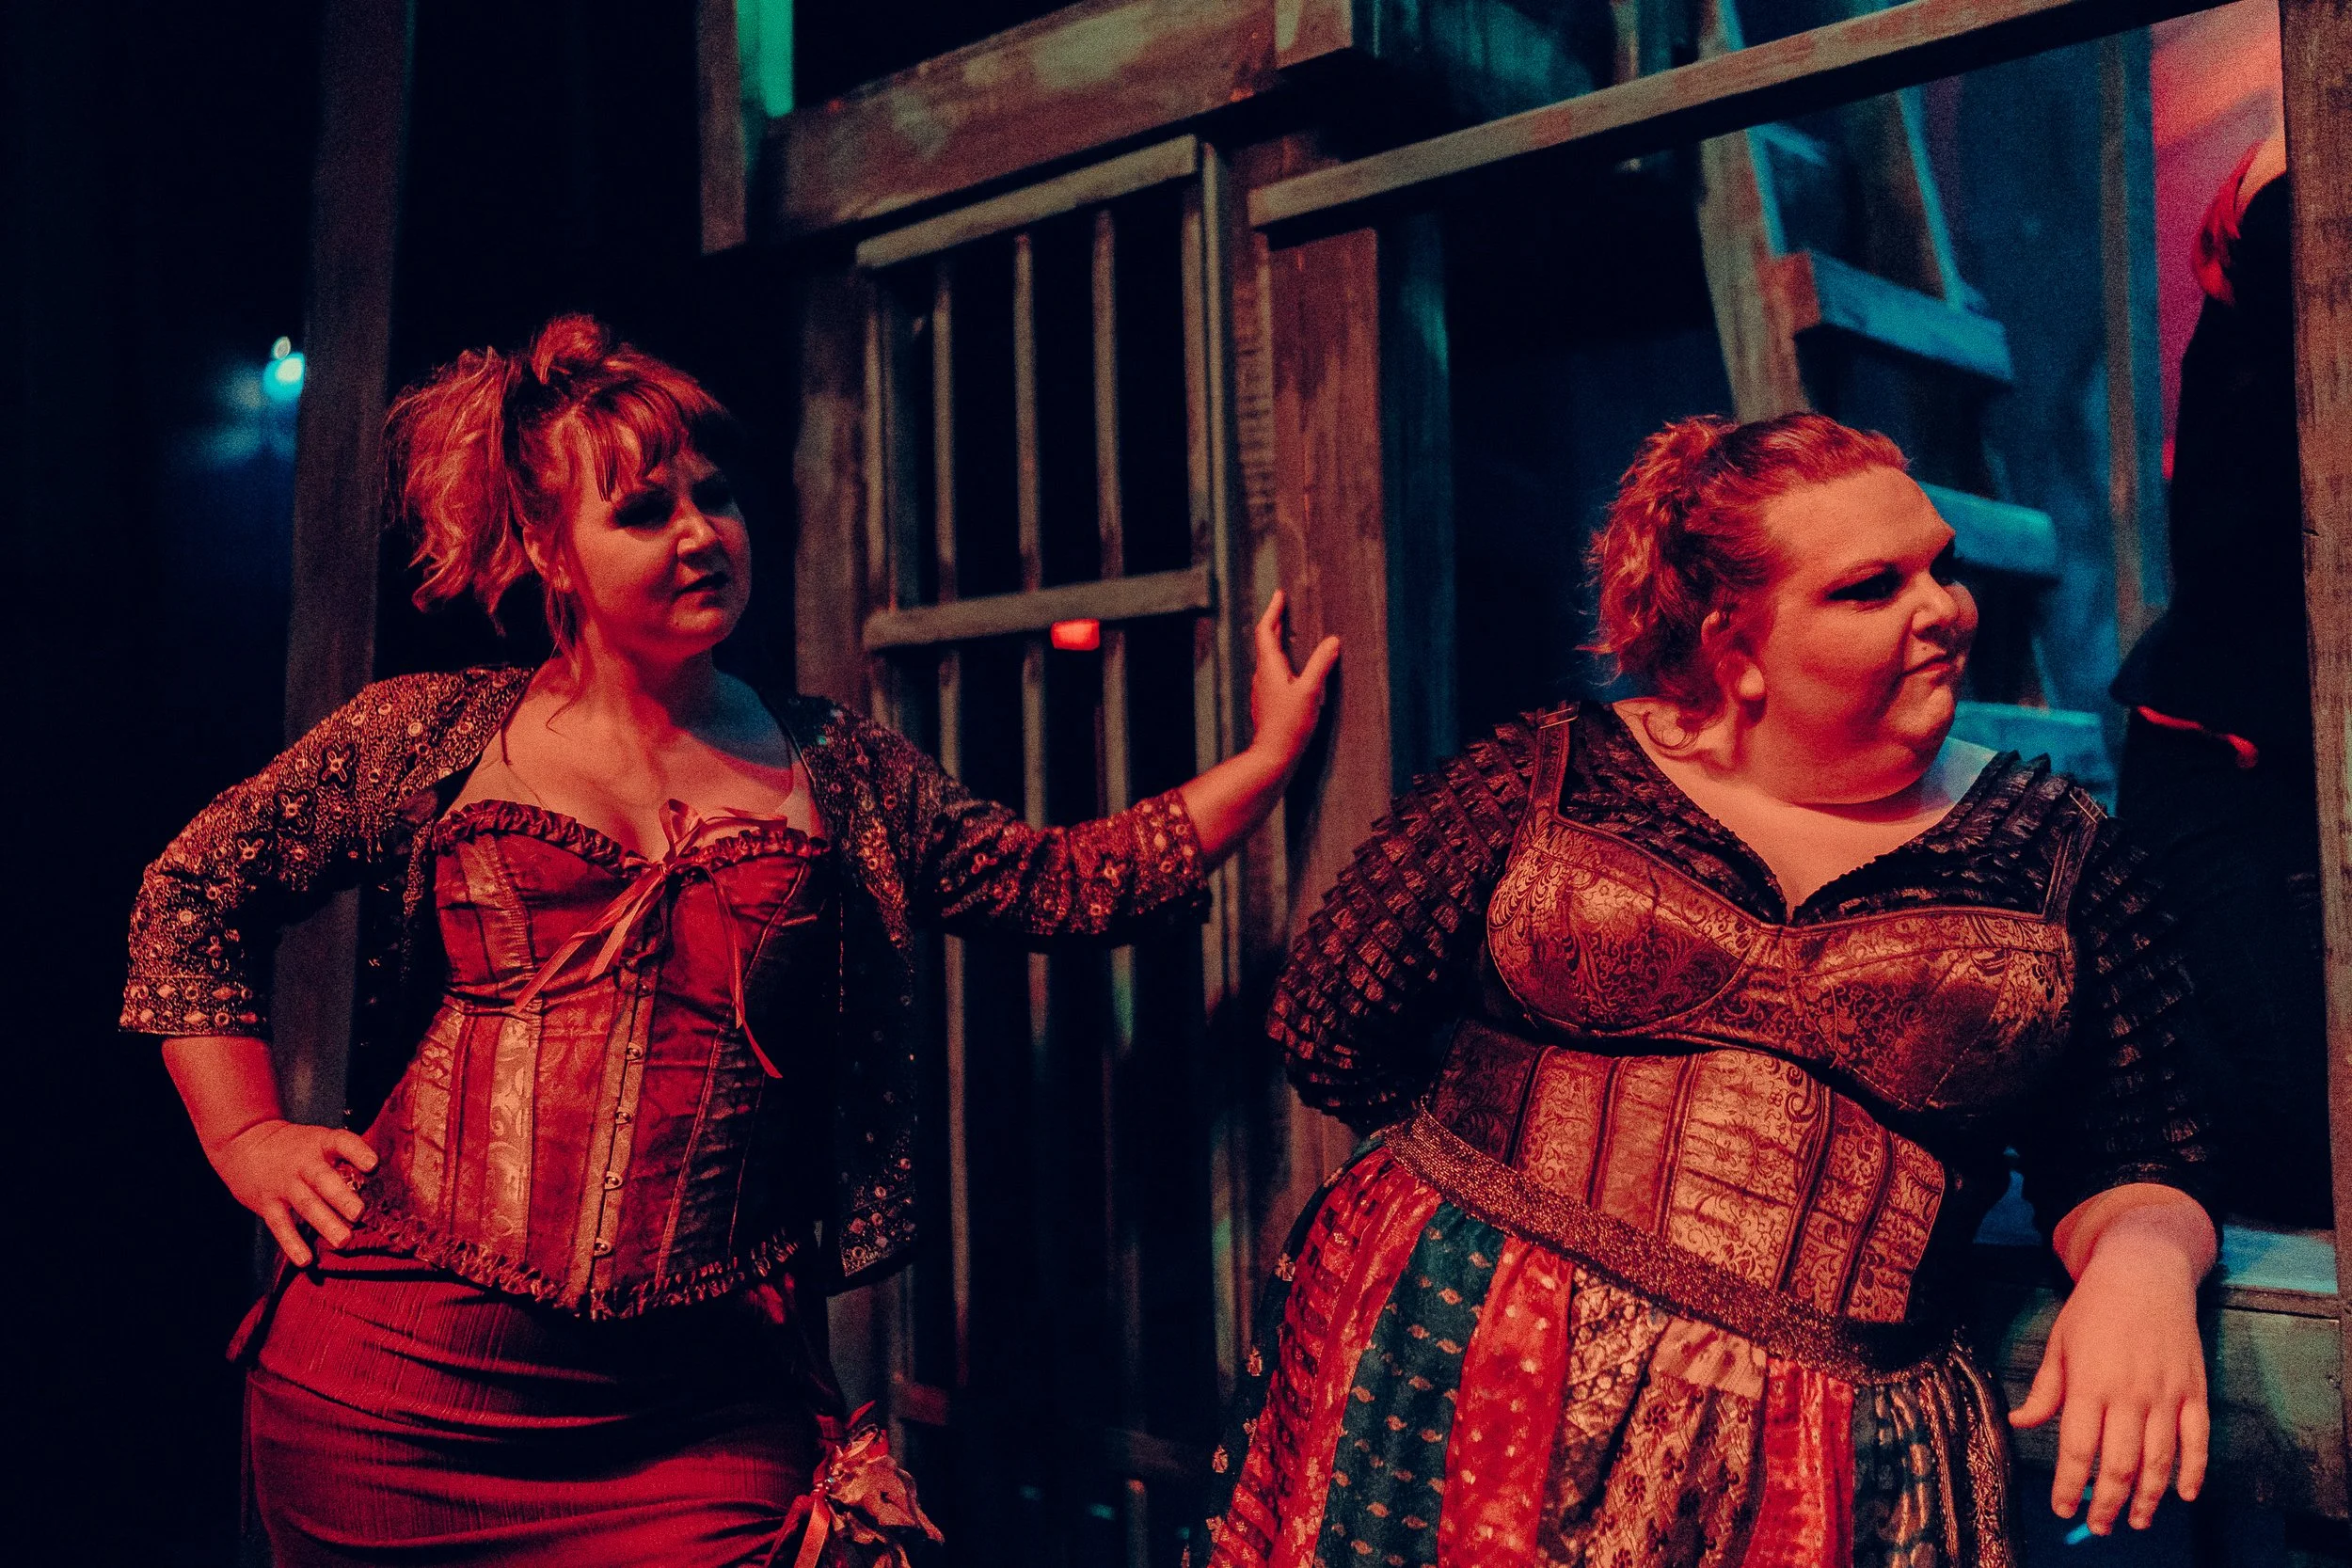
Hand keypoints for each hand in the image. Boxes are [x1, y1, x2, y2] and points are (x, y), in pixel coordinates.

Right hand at [211, 1119, 377, 1267]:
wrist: (245, 1142)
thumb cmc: (296, 1147)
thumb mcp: (319, 1140)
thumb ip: (346, 1156)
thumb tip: (384, 1178)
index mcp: (321, 1143)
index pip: (341, 1142)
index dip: (357, 1152)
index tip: (373, 1164)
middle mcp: (303, 1163)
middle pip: (323, 1179)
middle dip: (341, 1197)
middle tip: (359, 1213)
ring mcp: (284, 1184)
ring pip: (306, 1204)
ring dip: (325, 1223)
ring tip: (343, 1241)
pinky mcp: (267, 1203)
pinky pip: (280, 1225)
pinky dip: (292, 1243)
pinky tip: (305, 1260)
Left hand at [1246, 591, 1340, 768]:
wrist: (1273, 755)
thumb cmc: (1290, 725)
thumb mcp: (1310, 691)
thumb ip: (1321, 664)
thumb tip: (1332, 641)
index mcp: (1270, 667)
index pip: (1266, 630)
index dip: (1272, 611)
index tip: (1279, 595)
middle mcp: (1262, 675)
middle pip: (1265, 641)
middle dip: (1275, 622)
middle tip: (1284, 608)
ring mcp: (1263, 688)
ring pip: (1268, 657)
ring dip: (1277, 641)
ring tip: (1288, 631)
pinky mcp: (1267, 700)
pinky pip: (1272, 671)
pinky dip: (1280, 659)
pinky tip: (1292, 666)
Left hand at [2010, 1210, 2209, 1533]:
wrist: (2144, 1272)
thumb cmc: (2094, 1308)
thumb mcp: (2059, 1343)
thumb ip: (2045, 1391)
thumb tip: (2020, 1424)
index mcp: (2089, 1383)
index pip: (2077, 1448)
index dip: (2069, 1485)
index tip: (2062, 1508)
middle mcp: (2130, 1394)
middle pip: (2120, 1464)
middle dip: (2108, 1502)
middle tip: (2099, 1527)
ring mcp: (2167, 1394)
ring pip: (2160, 1460)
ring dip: (2149, 1497)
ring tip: (2137, 1521)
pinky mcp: (2194, 1390)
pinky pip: (2198, 1441)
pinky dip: (2193, 1471)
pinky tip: (2184, 1495)